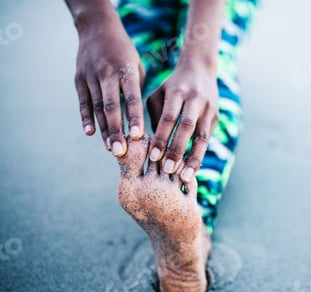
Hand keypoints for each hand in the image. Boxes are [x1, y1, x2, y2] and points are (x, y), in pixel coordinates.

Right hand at [74, 11, 144, 155]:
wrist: (97, 28)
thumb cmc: (124, 52)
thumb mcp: (137, 66)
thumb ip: (137, 90)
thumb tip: (139, 118)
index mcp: (126, 69)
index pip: (131, 97)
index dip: (134, 117)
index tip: (137, 136)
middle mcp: (107, 73)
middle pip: (111, 106)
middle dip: (116, 130)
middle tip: (122, 152)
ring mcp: (90, 76)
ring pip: (97, 107)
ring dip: (104, 130)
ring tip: (111, 148)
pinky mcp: (79, 80)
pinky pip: (83, 102)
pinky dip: (86, 118)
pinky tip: (90, 133)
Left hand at [146, 56, 218, 181]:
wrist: (201, 68)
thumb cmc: (172, 86)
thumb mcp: (158, 94)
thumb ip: (154, 116)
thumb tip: (150, 143)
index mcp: (178, 91)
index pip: (169, 117)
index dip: (162, 137)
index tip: (153, 156)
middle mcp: (195, 99)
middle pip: (187, 127)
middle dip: (177, 149)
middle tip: (168, 170)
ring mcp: (209, 109)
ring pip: (202, 136)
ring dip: (194, 158)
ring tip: (186, 177)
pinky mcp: (216, 117)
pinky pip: (207, 139)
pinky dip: (199, 155)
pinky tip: (192, 170)